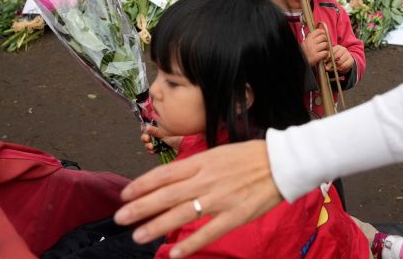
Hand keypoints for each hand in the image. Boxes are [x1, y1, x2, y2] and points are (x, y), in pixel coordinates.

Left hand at [115, 140, 281, 256]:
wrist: (282, 162)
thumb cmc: (250, 156)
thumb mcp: (218, 153)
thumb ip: (196, 167)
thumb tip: (171, 180)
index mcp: (202, 162)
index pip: (164, 174)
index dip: (142, 185)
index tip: (125, 195)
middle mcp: (206, 179)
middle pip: (167, 195)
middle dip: (141, 207)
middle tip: (120, 218)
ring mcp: (220, 198)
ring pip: (182, 214)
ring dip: (157, 226)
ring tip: (138, 236)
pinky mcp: (235, 215)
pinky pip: (208, 232)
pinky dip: (190, 243)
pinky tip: (174, 254)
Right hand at [141, 124, 182, 156]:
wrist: (185, 146)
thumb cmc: (177, 136)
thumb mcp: (165, 132)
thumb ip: (154, 130)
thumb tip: (146, 127)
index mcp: (159, 124)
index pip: (149, 125)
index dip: (145, 128)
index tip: (145, 130)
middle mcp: (159, 132)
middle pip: (147, 134)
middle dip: (145, 137)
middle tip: (147, 139)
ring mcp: (159, 140)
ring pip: (148, 142)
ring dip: (147, 145)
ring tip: (151, 146)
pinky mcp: (160, 148)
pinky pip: (152, 149)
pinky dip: (151, 150)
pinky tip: (153, 150)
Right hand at [301, 28, 330, 65]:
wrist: (301, 61)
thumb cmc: (304, 53)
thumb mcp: (306, 43)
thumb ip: (312, 38)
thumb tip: (321, 33)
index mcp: (308, 39)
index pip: (318, 31)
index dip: (323, 32)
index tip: (324, 34)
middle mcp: (310, 43)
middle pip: (324, 37)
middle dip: (326, 40)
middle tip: (325, 44)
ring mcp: (313, 49)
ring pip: (326, 44)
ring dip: (327, 48)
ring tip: (324, 50)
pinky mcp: (316, 56)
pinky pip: (325, 52)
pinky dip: (326, 54)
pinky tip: (324, 56)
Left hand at [325, 45, 353, 72]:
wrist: (346, 59)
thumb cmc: (336, 58)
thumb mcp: (332, 56)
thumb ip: (327, 57)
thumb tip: (323, 61)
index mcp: (338, 47)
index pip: (332, 51)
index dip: (328, 56)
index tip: (324, 61)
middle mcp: (343, 49)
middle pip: (336, 56)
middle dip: (330, 63)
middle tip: (326, 68)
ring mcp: (348, 54)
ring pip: (340, 62)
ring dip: (335, 67)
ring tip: (332, 69)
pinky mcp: (351, 60)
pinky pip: (345, 66)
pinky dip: (341, 69)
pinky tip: (338, 69)